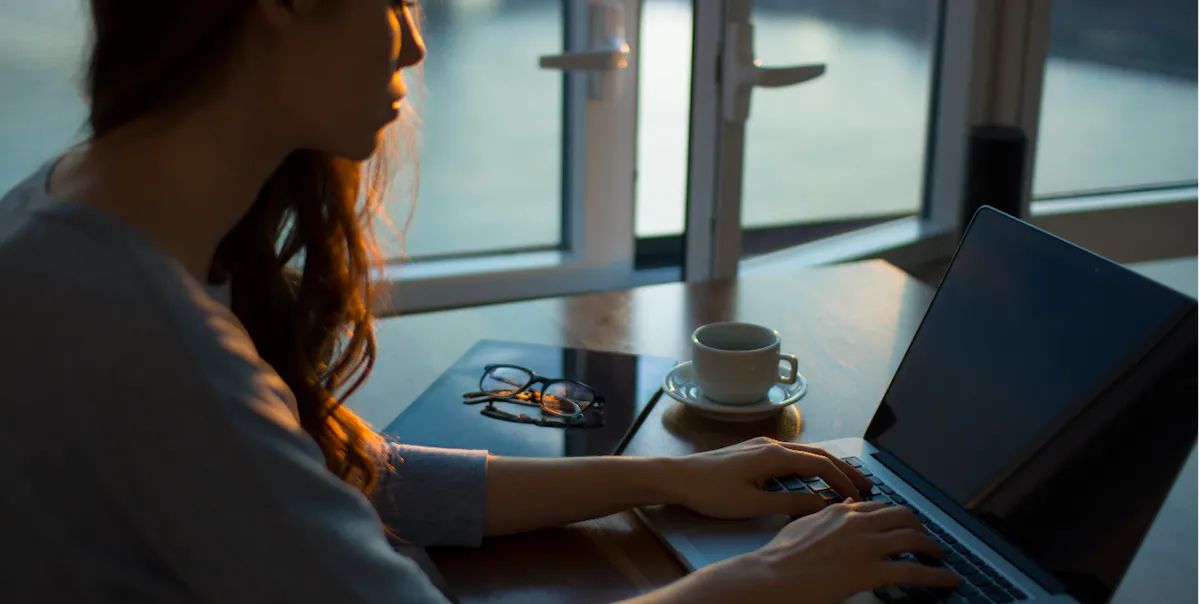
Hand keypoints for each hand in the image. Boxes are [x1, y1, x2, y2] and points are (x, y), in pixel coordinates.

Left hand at [669, 437, 874, 518]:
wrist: (677, 477)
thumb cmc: (710, 491)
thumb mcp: (752, 504)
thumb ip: (789, 504)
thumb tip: (821, 504)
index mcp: (774, 455)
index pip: (820, 465)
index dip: (843, 481)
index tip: (859, 497)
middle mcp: (771, 445)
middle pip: (818, 454)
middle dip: (844, 469)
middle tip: (866, 484)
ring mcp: (761, 446)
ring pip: (804, 453)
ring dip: (827, 465)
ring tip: (844, 481)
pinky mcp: (752, 452)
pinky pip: (790, 455)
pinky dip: (809, 465)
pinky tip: (811, 477)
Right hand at [706, 501, 959, 603]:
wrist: (772, 576)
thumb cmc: (780, 556)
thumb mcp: (803, 524)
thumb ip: (825, 517)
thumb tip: (836, 512)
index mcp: (842, 511)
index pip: (881, 507)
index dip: (899, 517)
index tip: (906, 525)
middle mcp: (858, 522)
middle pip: (904, 517)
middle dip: (921, 528)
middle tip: (927, 541)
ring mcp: (867, 546)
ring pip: (914, 540)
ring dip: (933, 549)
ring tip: (940, 558)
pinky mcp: (871, 571)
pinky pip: (914, 572)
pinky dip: (937, 576)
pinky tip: (949, 579)